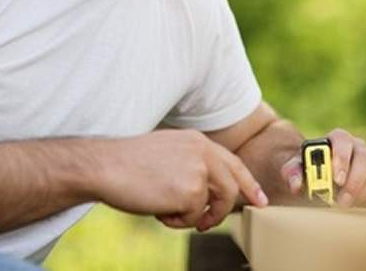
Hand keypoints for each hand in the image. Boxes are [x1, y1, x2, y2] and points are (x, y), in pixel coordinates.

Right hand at [92, 129, 267, 231]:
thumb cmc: (128, 163)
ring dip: (193, 217)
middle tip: (209, 224)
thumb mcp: (168, 154)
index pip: (233, 162)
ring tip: (168, 214)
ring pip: (212, 205)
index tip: (259, 199)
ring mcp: (199, 170)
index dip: (248, 182)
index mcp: (198, 141)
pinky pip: (193, 217)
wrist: (105, 165)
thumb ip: (191, 165)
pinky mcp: (191, 190)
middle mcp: (203, 152)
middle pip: (232, 187)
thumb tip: (207, 193)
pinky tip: (157, 212)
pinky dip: (175, 221)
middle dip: (223, 210)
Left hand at [279, 128, 365, 207]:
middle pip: (365, 157)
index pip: (343, 140)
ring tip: (349, 204)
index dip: (342, 158)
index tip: (336, 178)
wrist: (323, 179)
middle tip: (342, 201)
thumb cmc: (310, 171)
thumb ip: (292, 172)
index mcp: (338, 139)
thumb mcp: (297, 169)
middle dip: (355, 181)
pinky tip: (361, 205)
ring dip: (365, 191)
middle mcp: (358, 147)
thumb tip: (296, 184)